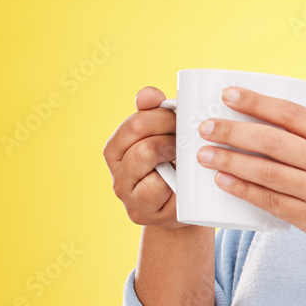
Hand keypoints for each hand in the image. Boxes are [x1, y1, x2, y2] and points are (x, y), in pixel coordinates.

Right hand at [102, 86, 185, 227]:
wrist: (186, 209)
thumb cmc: (177, 166)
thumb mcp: (166, 137)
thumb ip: (154, 113)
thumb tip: (148, 94)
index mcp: (116, 148)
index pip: (134, 124)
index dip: (162, 116)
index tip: (182, 116)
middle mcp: (116, 171)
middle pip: (141, 139)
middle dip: (170, 132)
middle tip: (189, 134)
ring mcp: (127, 193)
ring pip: (145, 155)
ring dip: (172, 151)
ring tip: (188, 153)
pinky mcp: (140, 211)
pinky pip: (156, 186)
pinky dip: (173, 180)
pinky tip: (184, 179)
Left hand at [195, 86, 305, 279]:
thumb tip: (290, 138)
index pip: (292, 114)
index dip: (258, 102)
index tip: (230, 93)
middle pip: (271, 141)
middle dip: (233, 130)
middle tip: (205, 124)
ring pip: (265, 171)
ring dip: (230, 160)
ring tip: (203, 152)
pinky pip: (271, 202)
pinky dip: (245, 190)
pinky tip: (225, 181)